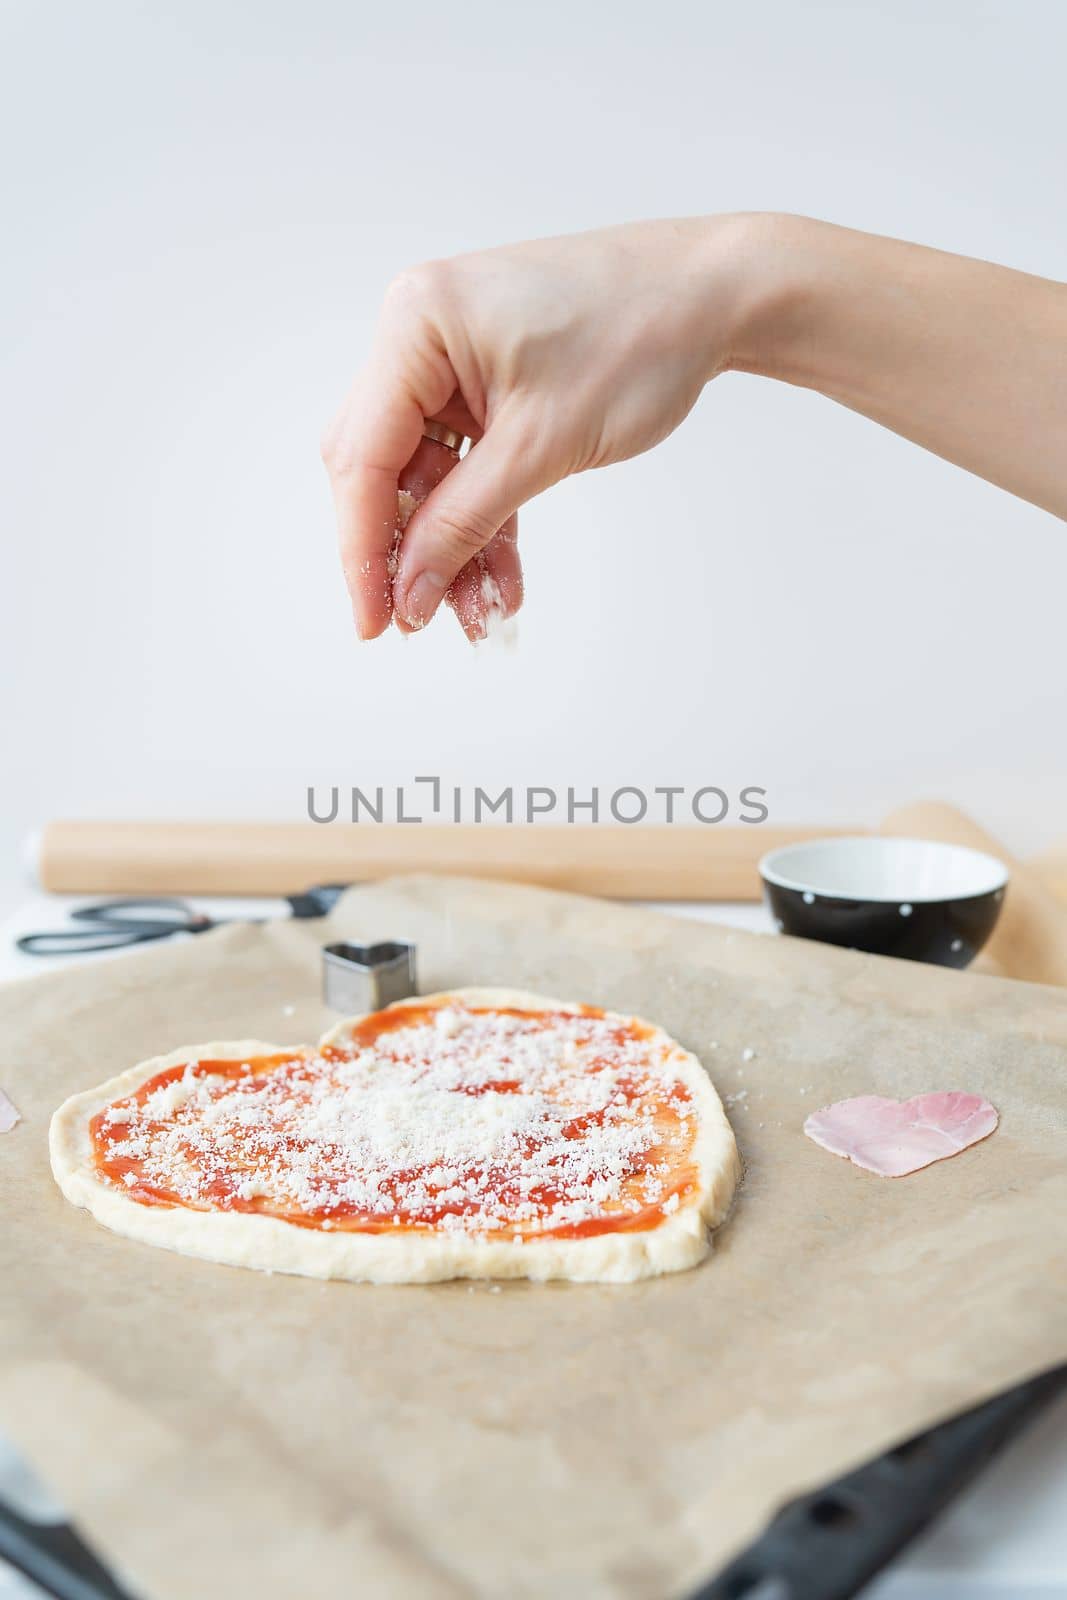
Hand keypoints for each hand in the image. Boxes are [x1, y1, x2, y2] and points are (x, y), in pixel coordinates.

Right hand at [321, 217, 750, 638]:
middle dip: (408, 550)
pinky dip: (483, 519)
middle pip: (384, 467)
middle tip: (419, 622)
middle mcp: (421, 335)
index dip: (362, 549)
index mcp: (417, 326)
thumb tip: (409, 592)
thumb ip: (463, 523)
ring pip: (429, 477)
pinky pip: (467, 465)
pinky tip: (500, 578)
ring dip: (451, 546)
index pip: (364, 457)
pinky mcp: (489, 384)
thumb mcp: (541, 446)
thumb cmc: (638, 336)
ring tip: (483, 612)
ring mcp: (455, 360)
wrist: (713, 296)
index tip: (372, 623)